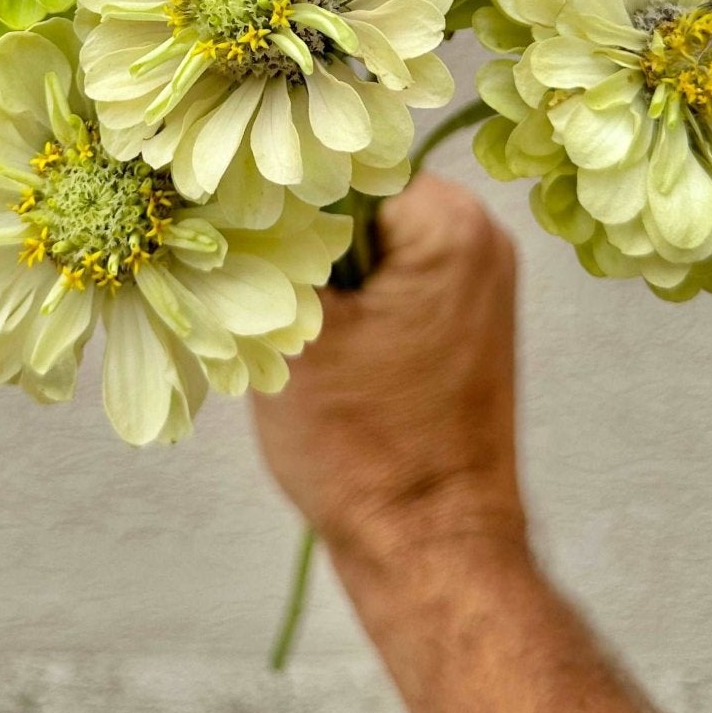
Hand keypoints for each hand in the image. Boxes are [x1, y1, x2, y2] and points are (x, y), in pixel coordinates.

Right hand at [252, 173, 526, 572]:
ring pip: (367, 238)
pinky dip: (348, 297)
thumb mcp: (293, 331)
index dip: (281, 197)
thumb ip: (270, 244)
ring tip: (290, 325)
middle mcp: (480, 236)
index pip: (340, 162)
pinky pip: (389, 274)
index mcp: (449, 224)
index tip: (239, 235)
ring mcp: (478, 279)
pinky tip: (319, 344)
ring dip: (319, 270)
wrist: (429, 550)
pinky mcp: (463, 318)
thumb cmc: (363, 449)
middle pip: (357, 194)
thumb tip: (231, 185)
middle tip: (259, 287)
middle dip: (302, 235)